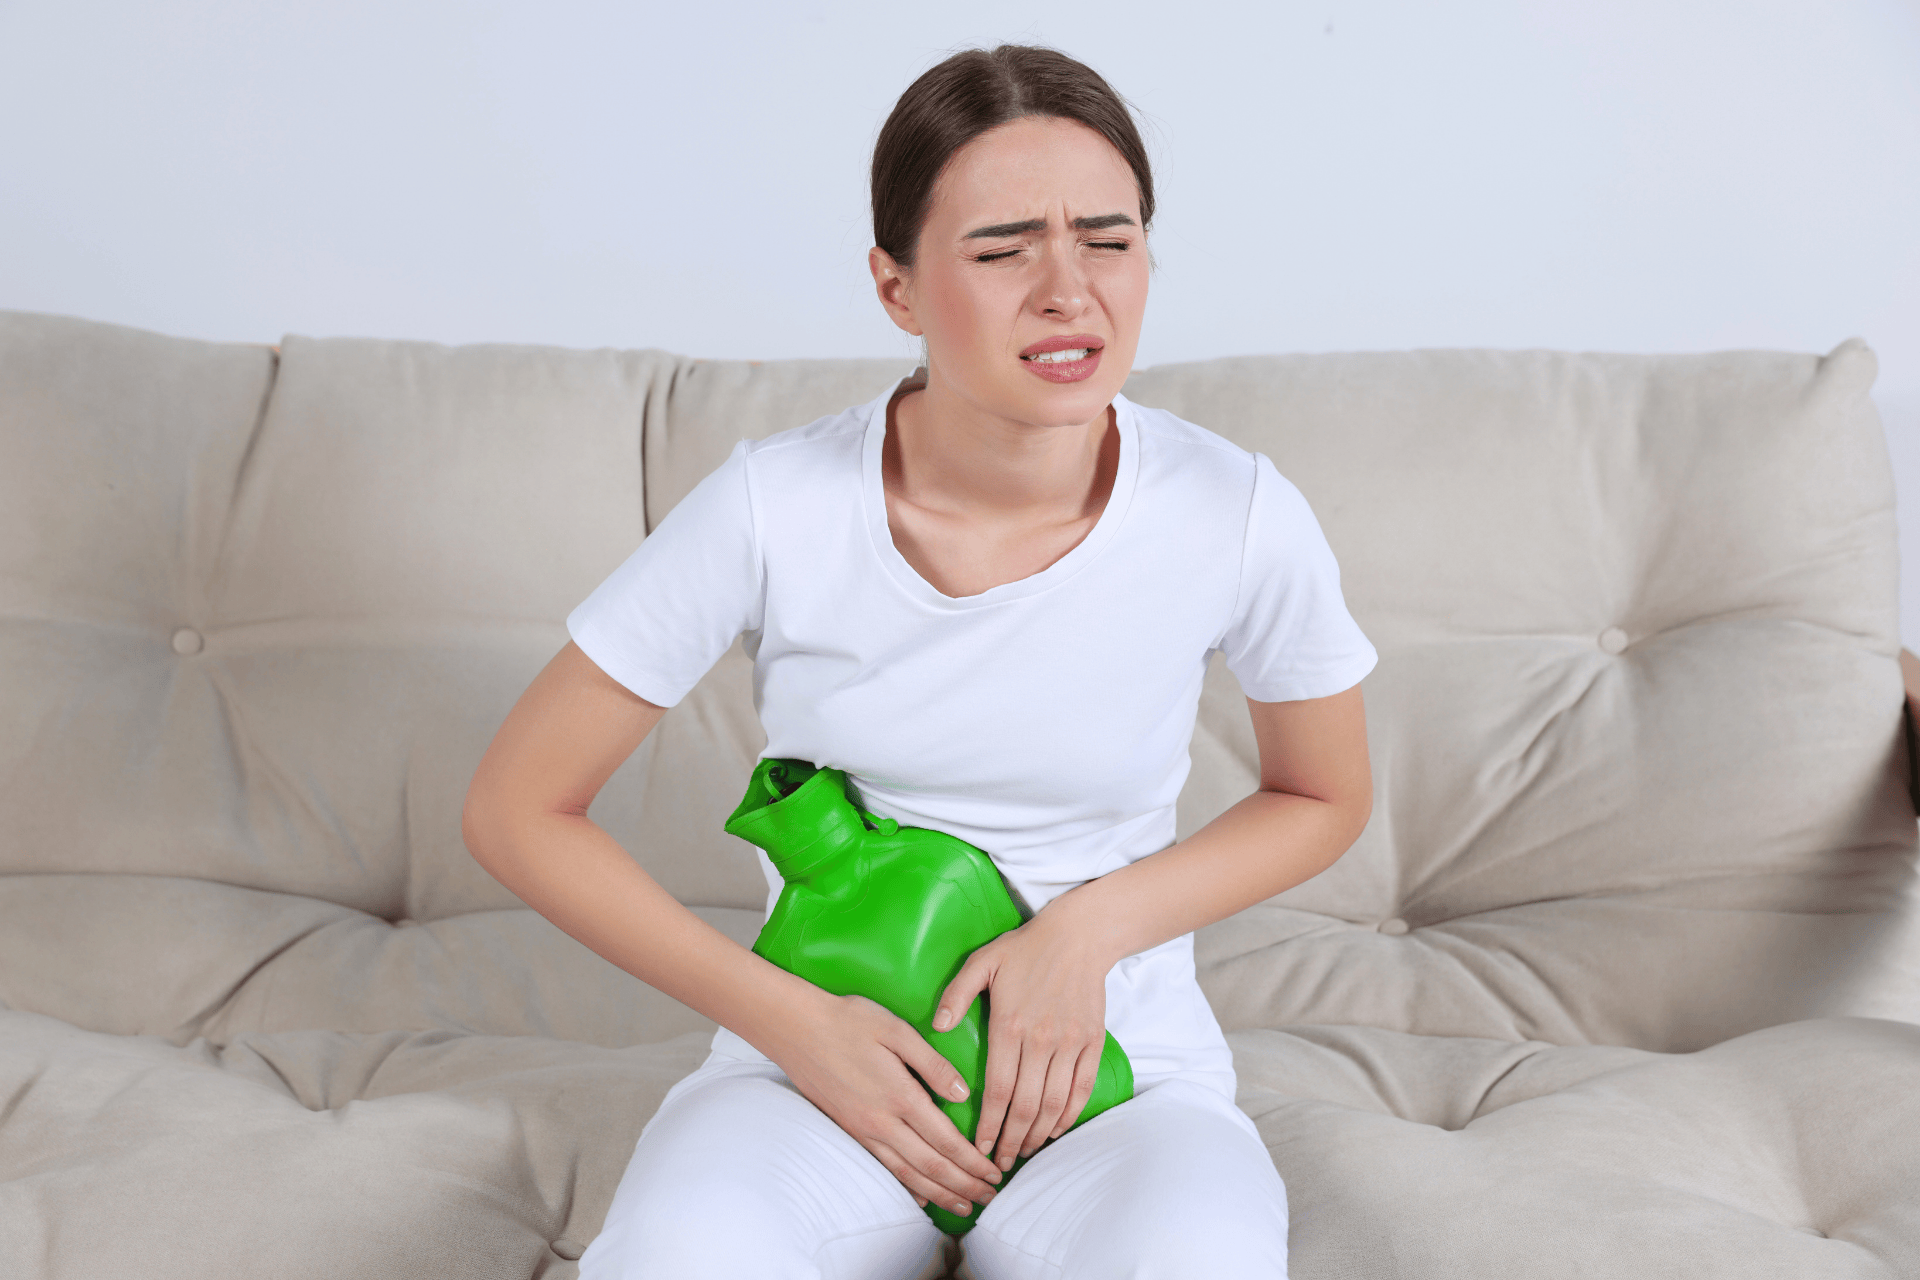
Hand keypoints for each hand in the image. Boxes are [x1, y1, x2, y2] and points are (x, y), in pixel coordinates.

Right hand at [763, 990, 1004, 1216]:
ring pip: (908, 1174)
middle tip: (990, 1198)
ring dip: (939, 1194)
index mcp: (900, 1095)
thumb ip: (932, 1063)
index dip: (973, 1161)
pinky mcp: (849, 1131)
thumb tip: (963, 1093)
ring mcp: (863, 1130)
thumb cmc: (848, 1021)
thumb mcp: (896, 1029)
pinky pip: (883, 1168)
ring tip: (964, 1206)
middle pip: (931, 1166)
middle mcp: (882, 1122)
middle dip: (964, 1185)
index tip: (994, 1172)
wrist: (795, 1028)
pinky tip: (920, 1197)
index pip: (946, 1140)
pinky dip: (906, 1187)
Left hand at [930, 910, 1110, 1173]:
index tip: (979, 1147)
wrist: (1079, 936)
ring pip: (1054, 1103)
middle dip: (1012, 1141)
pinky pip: (1081, 1089)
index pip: (998, 1090)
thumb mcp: (982, 962)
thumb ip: (955, 993)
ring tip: (1024, 1151)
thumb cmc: (1025, 948)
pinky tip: (1055, 1130)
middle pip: (1026, 1106)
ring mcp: (1069, 1043)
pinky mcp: (1091, 1042)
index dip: (989, 1125)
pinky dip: (1069, 1116)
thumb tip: (937, 1027)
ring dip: (1038, 1134)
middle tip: (1000, 1162)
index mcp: (1010, 1025)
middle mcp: (1041, 1040)